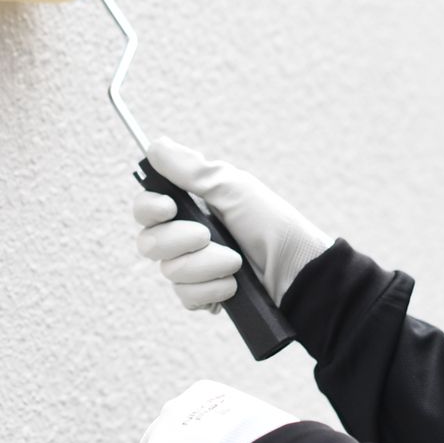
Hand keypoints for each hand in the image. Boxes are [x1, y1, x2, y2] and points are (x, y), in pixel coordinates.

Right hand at [133, 137, 334, 311]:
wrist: (298, 269)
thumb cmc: (270, 223)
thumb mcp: (232, 187)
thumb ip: (191, 170)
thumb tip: (154, 146)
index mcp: (190, 207)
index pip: (145, 209)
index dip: (148, 209)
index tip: (168, 208)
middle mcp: (186, 238)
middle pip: (148, 243)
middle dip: (178, 240)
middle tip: (206, 235)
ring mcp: (194, 269)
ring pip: (170, 272)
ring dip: (205, 266)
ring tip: (235, 262)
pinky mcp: (204, 294)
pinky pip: (186, 296)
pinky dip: (211, 290)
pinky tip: (233, 284)